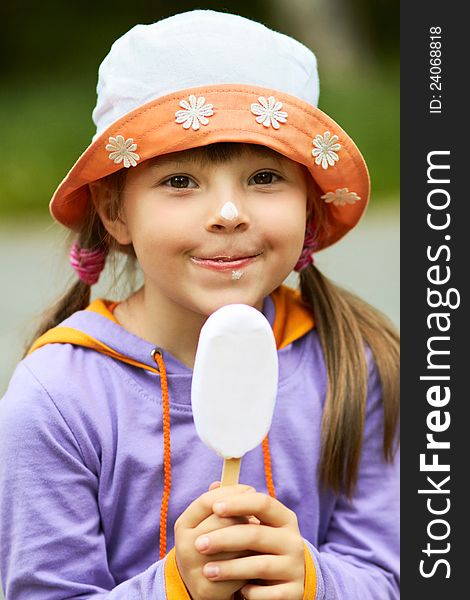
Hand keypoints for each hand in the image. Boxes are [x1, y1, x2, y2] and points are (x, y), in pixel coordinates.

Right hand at [174, 483, 255, 599]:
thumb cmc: (210, 542)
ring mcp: (194, 569)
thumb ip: (215, 501)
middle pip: (222, 521)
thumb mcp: (206, 521)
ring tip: (261, 533)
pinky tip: (257, 556)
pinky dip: (251, 562)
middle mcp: (185, 546)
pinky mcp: (208, 589)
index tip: (250, 489)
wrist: (198, 582)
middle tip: (258, 514)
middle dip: (244, 514)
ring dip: (251, 538)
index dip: (231, 493)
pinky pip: (238, 569)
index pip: (207, 501)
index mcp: (184, 524)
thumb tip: (220, 482)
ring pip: (233, 545)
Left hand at [195, 491, 304, 599]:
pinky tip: (238, 591)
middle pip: (256, 534)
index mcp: (284, 518)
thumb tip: (214, 485)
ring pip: (260, 565)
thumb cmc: (261, 547)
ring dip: (230, 568)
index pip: (263, 503)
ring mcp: (295, 567)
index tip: (214, 507)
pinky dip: (251, 592)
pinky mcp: (294, 592)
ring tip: (207, 570)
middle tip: (198, 544)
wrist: (284, 581)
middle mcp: (294, 540)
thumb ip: (236, 507)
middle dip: (224, 539)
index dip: (238, 503)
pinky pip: (268, 594)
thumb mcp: (254, 526)